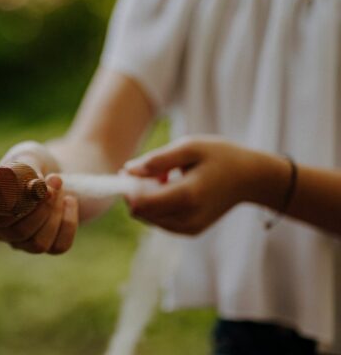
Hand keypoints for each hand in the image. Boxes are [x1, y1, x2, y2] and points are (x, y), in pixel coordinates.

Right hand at [0, 141, 78, 253]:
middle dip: (42, 206)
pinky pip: (59, 247)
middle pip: (18, 232)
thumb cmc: (33, 162)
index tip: (41, 181)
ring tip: (61, 188)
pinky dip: (69, 223)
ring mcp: (21, 242)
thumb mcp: (28, 156)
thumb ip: (26, 168)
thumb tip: (33, 185)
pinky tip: (70, 201)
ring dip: (55, 213)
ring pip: (38, 243)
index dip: (22, 201)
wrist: (52, 174)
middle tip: (56, 180)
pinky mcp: (45, 246)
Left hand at [124, 136, 266, 234]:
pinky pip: (159, 220)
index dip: (127, 187)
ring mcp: (189, 228)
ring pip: (148, 217)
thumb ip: (156, 160)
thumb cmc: (220, 156)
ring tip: (169, 177)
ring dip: (148, 198)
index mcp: (187, 196)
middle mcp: (187, 218)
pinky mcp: (190, 231)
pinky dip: (159, 205)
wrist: (251, 179)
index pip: (140, 203)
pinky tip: (174, 188)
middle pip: (140, 212)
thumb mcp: (189, 147)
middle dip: (137, 192)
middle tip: (155, 170)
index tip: (130, 170)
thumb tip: (127, 171)